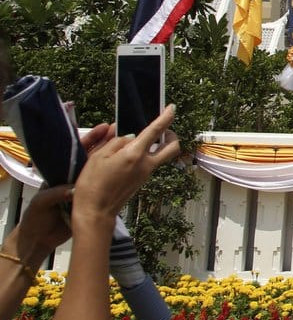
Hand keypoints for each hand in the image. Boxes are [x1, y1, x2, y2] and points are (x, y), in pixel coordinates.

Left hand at [0, 123, 114, 264]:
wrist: (40, 239)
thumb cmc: (38, 217)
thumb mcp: (42, 203)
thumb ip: (54, 194)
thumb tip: (72, 189)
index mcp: (60, 173)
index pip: (78, 150)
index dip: (91, 137)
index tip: (105, 128)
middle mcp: (73, 176)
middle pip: (93, 154)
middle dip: (107, 142)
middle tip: (122, 132)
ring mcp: (83, 187)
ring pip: (102, 167)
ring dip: (114, 156)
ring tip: (129, 145)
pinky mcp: (90, 198)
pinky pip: (105, 183)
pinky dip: (115, 174)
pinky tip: (127, 168)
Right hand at [70, 105, 179, 234]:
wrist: (96, 212)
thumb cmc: (92, 184)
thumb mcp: (98, 157)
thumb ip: (115, 142)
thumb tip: (128, 135)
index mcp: (135, 154)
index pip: (156, 130)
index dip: (166, 117)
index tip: (171, 108)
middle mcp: (146, 164)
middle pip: (172, 146)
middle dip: (171, 134)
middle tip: (163, 128)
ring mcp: (146, 174)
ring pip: (163, 155)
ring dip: (160, 145)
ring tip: (144, 139)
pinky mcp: (142, 181)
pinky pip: (151, 163)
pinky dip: (148, 155)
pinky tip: (131, 153)